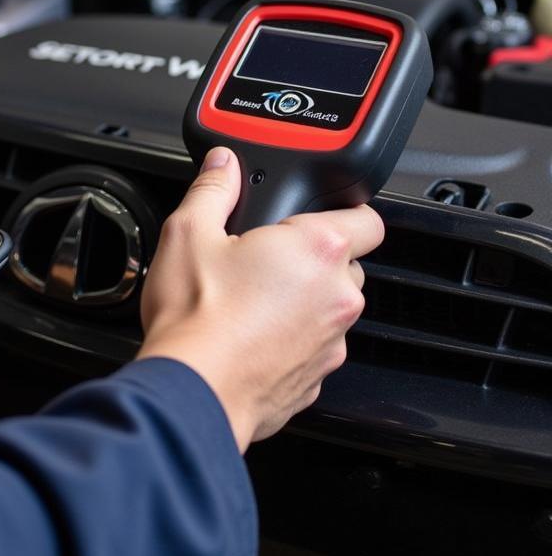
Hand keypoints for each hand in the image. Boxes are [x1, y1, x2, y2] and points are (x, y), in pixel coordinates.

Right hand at [138, 147, 382, 452]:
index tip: (313, 214)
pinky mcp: (317, 380)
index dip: (343, 210)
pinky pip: (312, 348)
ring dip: (301, 302)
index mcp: (318, 249)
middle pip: (346, 264)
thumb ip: (213, 189)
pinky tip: (247, 337)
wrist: (193, 391)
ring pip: (328, 309)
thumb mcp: (188, 232)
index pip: (367, 218)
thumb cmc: (196, 317)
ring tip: (247, 302)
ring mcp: (332, 343)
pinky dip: (289, 341)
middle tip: (260, 259)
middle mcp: (338, 296)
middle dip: (309, 259)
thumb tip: (222, 164)